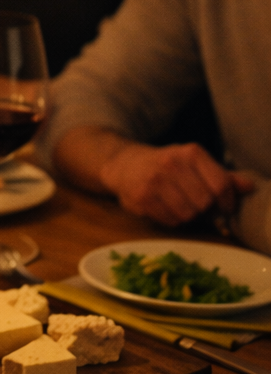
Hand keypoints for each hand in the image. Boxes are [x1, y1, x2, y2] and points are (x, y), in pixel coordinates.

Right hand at [100, 140, 253, 224]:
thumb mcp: (193, 163)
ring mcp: (154, 181)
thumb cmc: (165, 165)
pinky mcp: (141, 197)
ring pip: (188, 214)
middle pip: (204, 202)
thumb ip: (222, 175)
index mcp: (190, 153)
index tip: (224, 206)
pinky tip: (163, 207)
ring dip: (187, 215)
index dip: (227, 201)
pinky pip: (170, 220)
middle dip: (203, 207)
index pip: (220, 184)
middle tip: (195, 202)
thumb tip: (249, 187)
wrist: (123, 164)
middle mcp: (171, 164)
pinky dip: (171, 218)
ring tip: (178, 204)